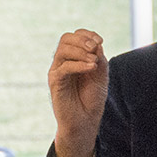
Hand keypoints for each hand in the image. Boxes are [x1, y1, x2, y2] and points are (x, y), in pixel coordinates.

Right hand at [48, 29, 107, 156]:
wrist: (85, 121)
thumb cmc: (91, 99)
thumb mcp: (100, 75)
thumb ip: (98, 58)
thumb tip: (96, 44)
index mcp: (74, 58)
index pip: (75, 36)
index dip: (87, 35)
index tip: (101, 41)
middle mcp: (63, 62)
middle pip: (66, 39)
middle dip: (82, 40)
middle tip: (95, 48)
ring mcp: (57, 71)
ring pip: (63, 50)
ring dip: (81, 51)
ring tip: (94, 62)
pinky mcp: (55, 82)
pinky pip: (64, 67)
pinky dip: (79, 64)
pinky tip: (91, 68)